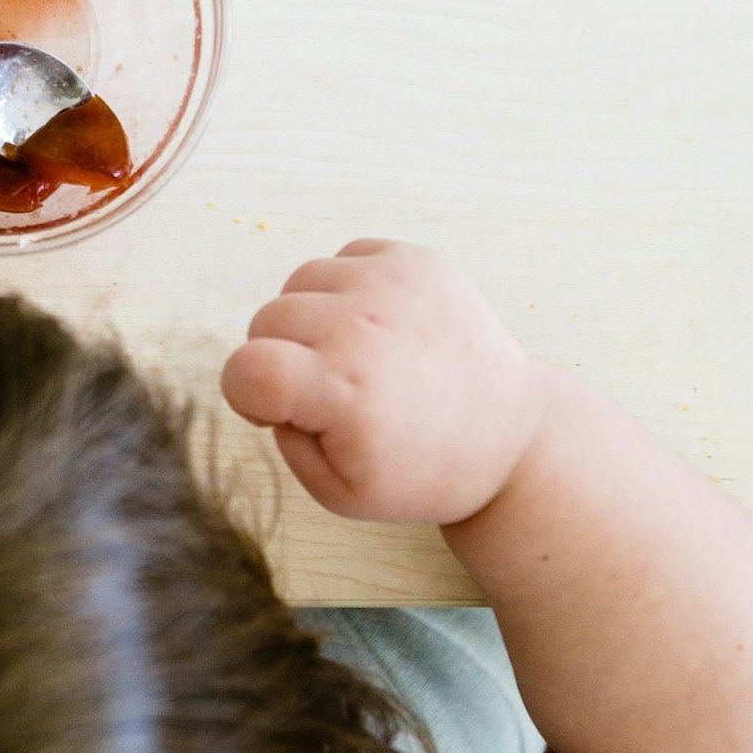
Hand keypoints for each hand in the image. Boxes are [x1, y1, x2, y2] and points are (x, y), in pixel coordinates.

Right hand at [220, 239, 552, 524]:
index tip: (273, 410)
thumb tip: (268, 386)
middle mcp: (364, 327)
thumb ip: (284, 439)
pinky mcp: (414, 261)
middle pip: (265, 320)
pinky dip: (344, 290)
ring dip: (309, 319)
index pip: (245, 368)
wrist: (509, 435)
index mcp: (344, 393)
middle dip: (277, 357)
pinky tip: (375, 327)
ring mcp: (392, 285)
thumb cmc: (421, 471)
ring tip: (351, 354)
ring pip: (298, 282)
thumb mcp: (339, 493)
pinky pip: (341, 259)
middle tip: (324, 390)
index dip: (244, 394)